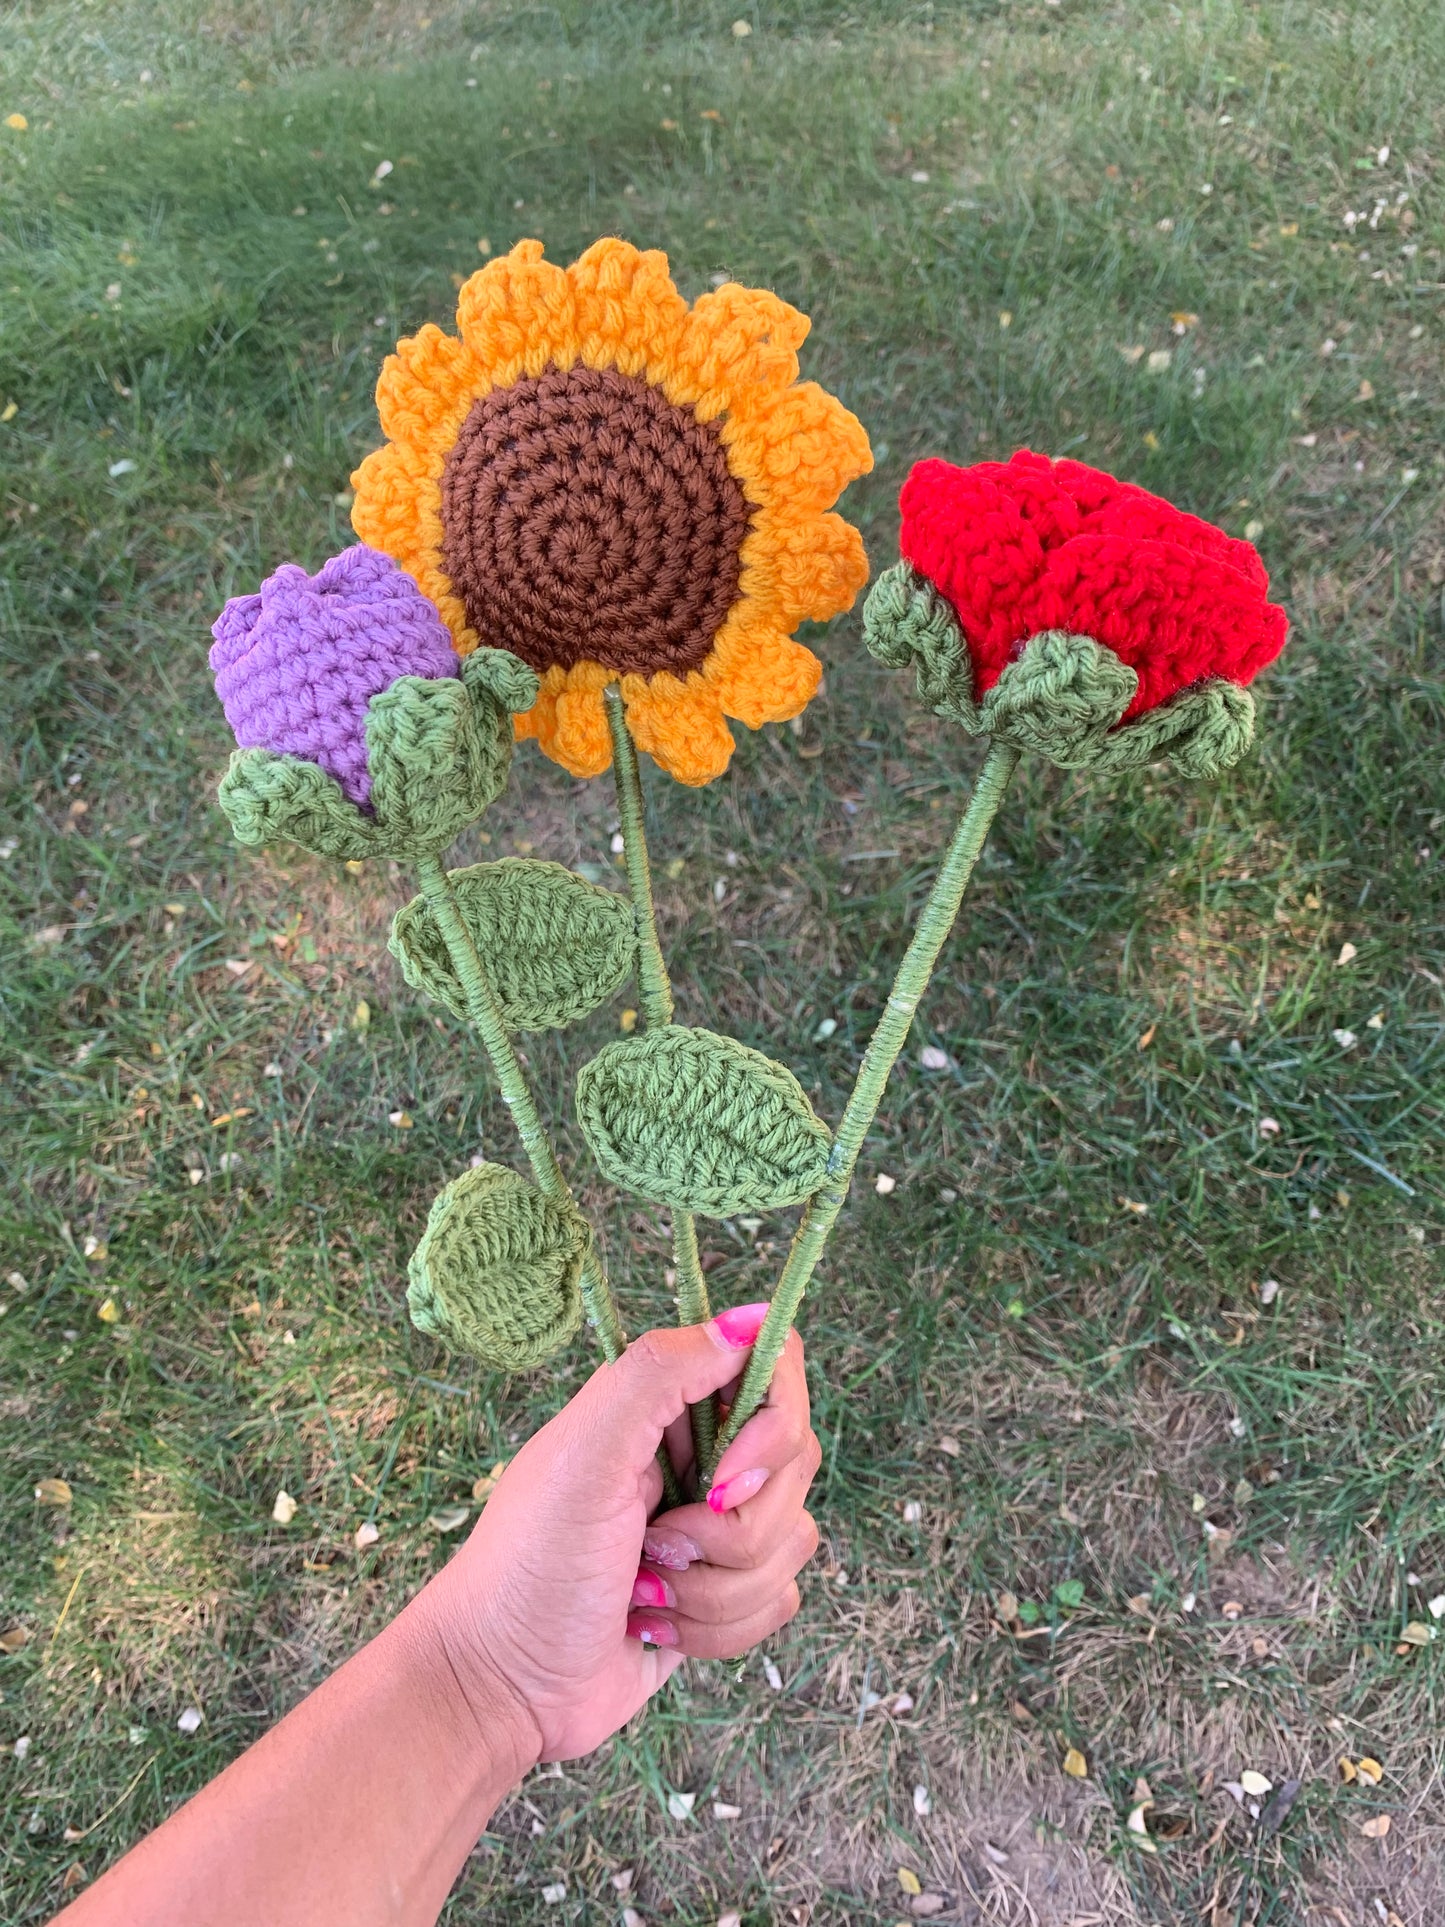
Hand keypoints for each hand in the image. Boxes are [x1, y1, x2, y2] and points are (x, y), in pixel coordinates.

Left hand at [420, 1306, 820, 1762]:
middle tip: (653, 1541)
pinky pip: (779, 1601)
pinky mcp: (726, 1596)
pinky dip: (716, 1629)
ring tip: (641, 1592)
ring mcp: (716, 1530)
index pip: (776, 1374)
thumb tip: (753, 1316)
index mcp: (666, 1408)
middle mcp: (700, 1459)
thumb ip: (661, 1372)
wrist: (503, 1687)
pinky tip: (654, 1628)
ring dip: (712, 1587)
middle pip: (795, 1466)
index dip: (770, 1429)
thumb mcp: (584, 1453)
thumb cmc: (529, 1563)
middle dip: (729, 1528)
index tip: (722, 1477)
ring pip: (792, 1542)